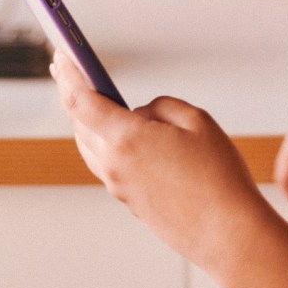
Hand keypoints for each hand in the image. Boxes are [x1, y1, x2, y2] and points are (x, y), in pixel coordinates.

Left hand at [49, 52, 272, 269]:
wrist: (228, 233)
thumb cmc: (219, 177)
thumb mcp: (197, 121)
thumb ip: (160, 107)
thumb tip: (139, 113)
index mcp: (126, 139)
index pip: (81, 99)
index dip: (68, 73)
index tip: (60, 54)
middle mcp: (114, 164)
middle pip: (79, 123)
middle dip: (70, 93)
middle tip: (66, 70)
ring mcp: (120, 186)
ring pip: (90, 146)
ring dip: (84, 120)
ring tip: (87, 100)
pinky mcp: (130, 201)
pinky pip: (107, 165)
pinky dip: (102, 143)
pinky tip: (115, 136)